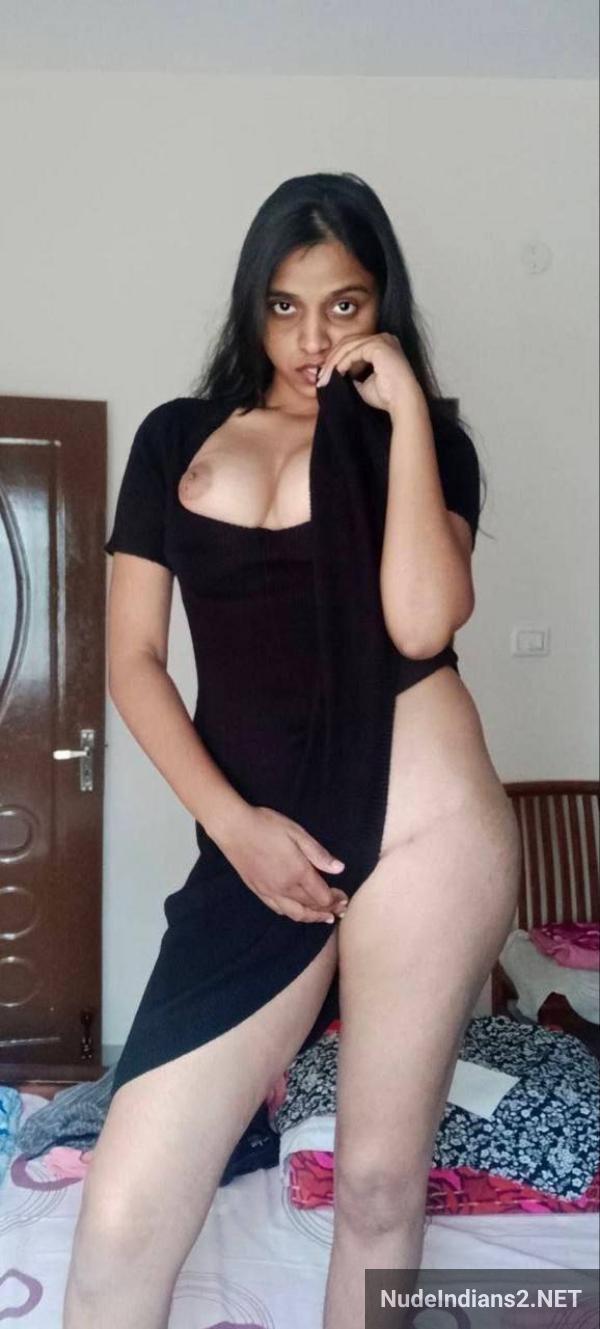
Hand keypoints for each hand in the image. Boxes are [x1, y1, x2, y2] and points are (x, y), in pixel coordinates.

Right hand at [215, 803, 348, 923]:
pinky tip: (296, 910)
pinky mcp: (257, 891)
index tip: (344, 898)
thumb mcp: (297, 833)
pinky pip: (278, 909)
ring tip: (323, 918)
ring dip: (311, 917)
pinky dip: (292, 913)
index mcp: (298, 873)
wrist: (233, 828)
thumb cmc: (267, 826)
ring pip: (294, 913)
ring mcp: (269, 892)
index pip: (322, 896)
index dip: (335, 900)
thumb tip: (339, 869)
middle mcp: (285, 888)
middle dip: (327, 910)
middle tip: (339, 910)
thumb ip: (318, 854)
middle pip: (310, 907)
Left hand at [316, 332, 424, 419]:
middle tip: (321, 377)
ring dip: (334, 362)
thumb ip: (352, 376)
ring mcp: (382, 339)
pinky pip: (354, 351)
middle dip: (332, 360)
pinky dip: (342, 362)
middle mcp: (384, 338)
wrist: (402, 402)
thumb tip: (336, 374)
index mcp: (382, 345)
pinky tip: (336, 373)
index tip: (325, 376)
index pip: (353, 346)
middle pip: (349, 343)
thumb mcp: (363, 384)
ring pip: (349, 346)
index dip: (337, 359)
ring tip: (324, 377)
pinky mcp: (379, 345)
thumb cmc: (387, 397)